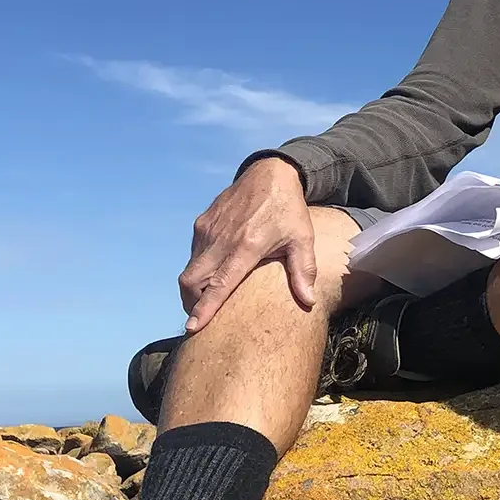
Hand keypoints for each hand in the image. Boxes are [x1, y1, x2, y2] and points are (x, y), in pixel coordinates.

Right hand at [179, 157, 316, 332]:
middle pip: (192, 281)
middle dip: (192, 303)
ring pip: (190, 268)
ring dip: (194, 287)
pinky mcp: (202, 222)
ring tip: (207, 299)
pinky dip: (198, 269)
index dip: (204, 307)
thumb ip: (304, 271)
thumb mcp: (302, 239)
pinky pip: (193, 253)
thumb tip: (309, 302)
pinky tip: (213, 273)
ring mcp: (208, 229)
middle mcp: (222, 238)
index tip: (192, 327)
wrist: (270, 172)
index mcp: (247, 246)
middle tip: (201, 318)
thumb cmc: (289, 209)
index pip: (219, 283)